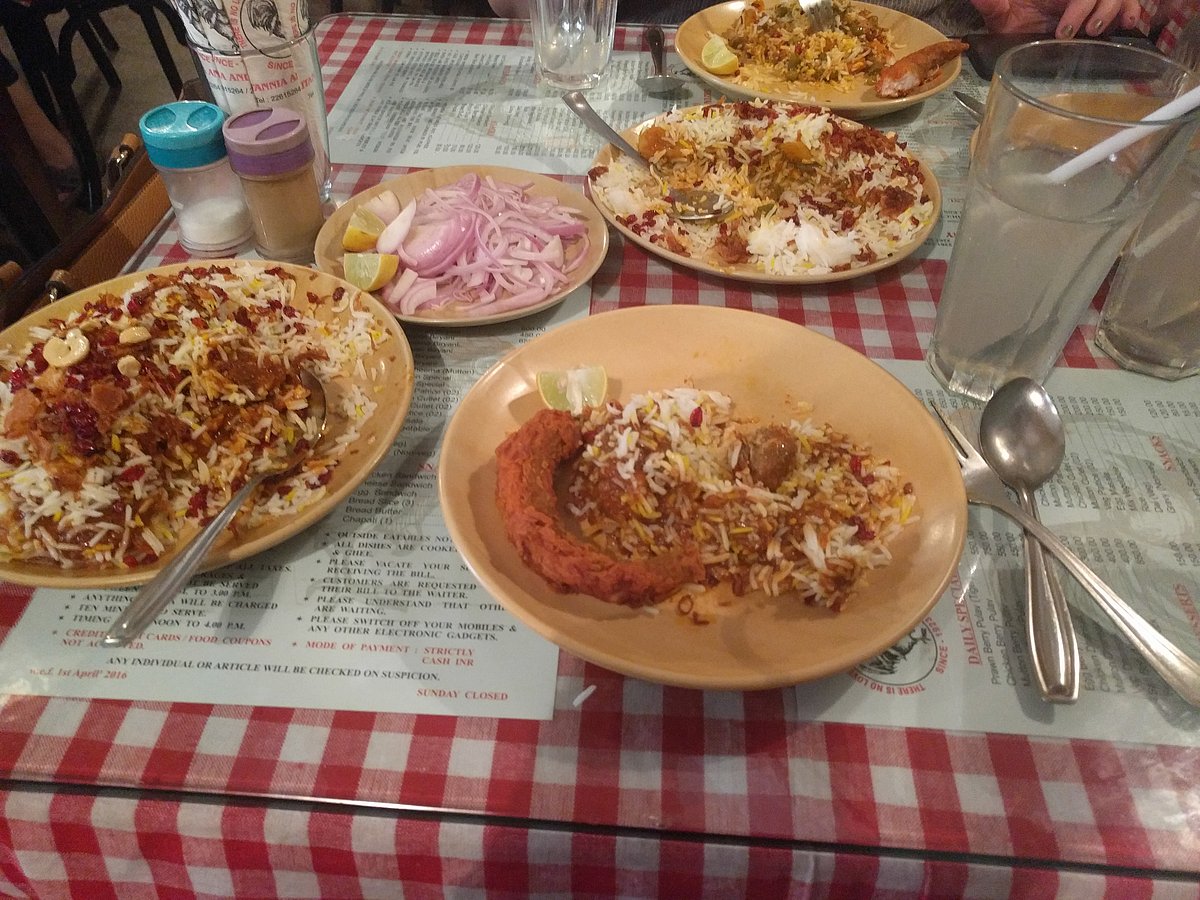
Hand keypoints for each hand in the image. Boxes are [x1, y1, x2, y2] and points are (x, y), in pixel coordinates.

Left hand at [969, 0, 1141, 36]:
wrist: (1020, 32)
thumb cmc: (1012, 19)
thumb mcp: (1000, 13)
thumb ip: (991, 3)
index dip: (1080, 5)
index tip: (1065, 29)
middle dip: (1098, 7)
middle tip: (1087, 30)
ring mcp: (1092, 0)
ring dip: (1116, 9)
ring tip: (1099, 30)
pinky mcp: (1102, 12)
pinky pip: (1128, 4)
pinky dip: (1133, 11)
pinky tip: (1130, 24)